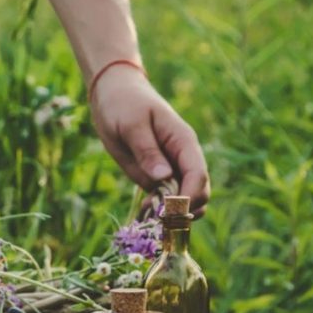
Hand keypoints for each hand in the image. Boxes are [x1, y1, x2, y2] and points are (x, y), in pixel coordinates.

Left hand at [90, 66, 209, 216]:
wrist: (113, 95)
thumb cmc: (124, 104)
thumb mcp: (132, 125)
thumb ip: (147, 151)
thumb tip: (164, 178)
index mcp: (183, 142)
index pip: (198, 176)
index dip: (188, 198)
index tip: (169, 212)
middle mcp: (183, 159)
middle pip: (199, 193)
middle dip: (183, 211)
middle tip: (156, 218)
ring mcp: (171, 170)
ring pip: (186, 201)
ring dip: (172, 216)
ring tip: (147, 215)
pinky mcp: (156, 178)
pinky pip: (166, 201)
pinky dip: (159, 212)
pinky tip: (142, 213)